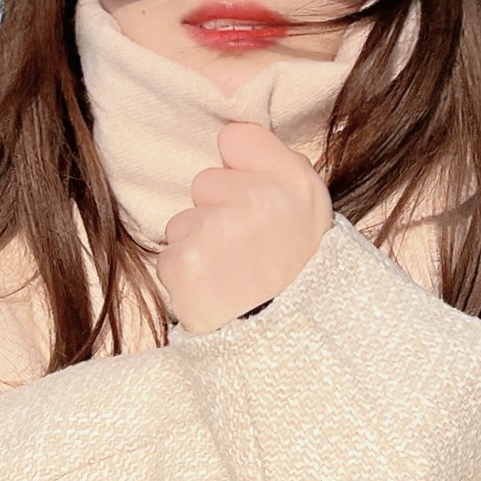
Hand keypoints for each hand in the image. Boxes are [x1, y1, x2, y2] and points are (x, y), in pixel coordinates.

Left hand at [156, 121, 334, 334]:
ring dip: (199, 247)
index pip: (236, 139)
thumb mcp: (311, 209)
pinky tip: (215, 293)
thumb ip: (275, 161)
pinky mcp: (183, 265)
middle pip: (204, 182)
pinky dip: (185, 277)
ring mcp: (216, 232)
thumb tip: (229, 136)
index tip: (259, 202)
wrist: (290, 345)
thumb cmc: (300, 273)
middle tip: (248, 251)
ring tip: (233, 277)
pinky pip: (168, 255)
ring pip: (183, 221)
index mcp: (292, 182)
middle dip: (218, 212)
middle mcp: (256, 201)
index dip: (242, 171)